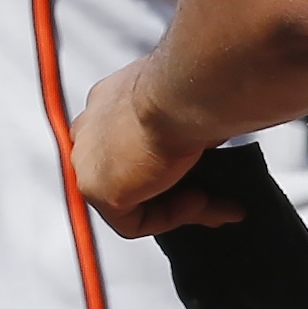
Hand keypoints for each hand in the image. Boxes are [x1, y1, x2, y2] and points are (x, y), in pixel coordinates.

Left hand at [72, 57, 241, 239]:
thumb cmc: (190, 87)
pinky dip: (171, 218)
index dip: (165, 168)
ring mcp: (88, 160)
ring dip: (179, 208)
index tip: (198, 178)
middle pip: (130, 176)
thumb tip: (205, 155)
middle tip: (213, 200)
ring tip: (219, 204)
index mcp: (108, 100)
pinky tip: (199, 202)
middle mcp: (91, 127)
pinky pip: (134, 222)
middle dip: (173, 194)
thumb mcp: (187, 108)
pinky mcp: (97, 190)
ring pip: (133, 200)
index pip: (127, 145)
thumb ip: (183, 134)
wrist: (181, 92)